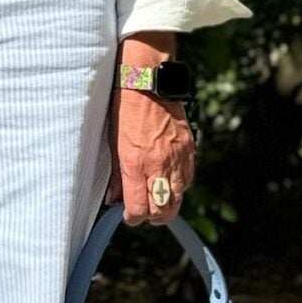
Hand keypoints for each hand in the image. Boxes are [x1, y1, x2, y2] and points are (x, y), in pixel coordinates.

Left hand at [107, 87, 194, 225]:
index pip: (139, 209)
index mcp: (135, 164)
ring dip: (167, 205)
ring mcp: (177, 158)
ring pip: (178, 198)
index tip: (129, 216)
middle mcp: (158, 164)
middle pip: (162, 210)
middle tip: (144, 214)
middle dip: (153, 217)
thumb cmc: (124, 112)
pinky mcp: (188, 149)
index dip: (133, 218)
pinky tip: (168, 182)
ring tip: (157, 201)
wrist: (147, 84)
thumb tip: (116, 200)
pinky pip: (188, 179)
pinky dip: (178, 186)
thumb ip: (117, 177)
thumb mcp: (113, 145)